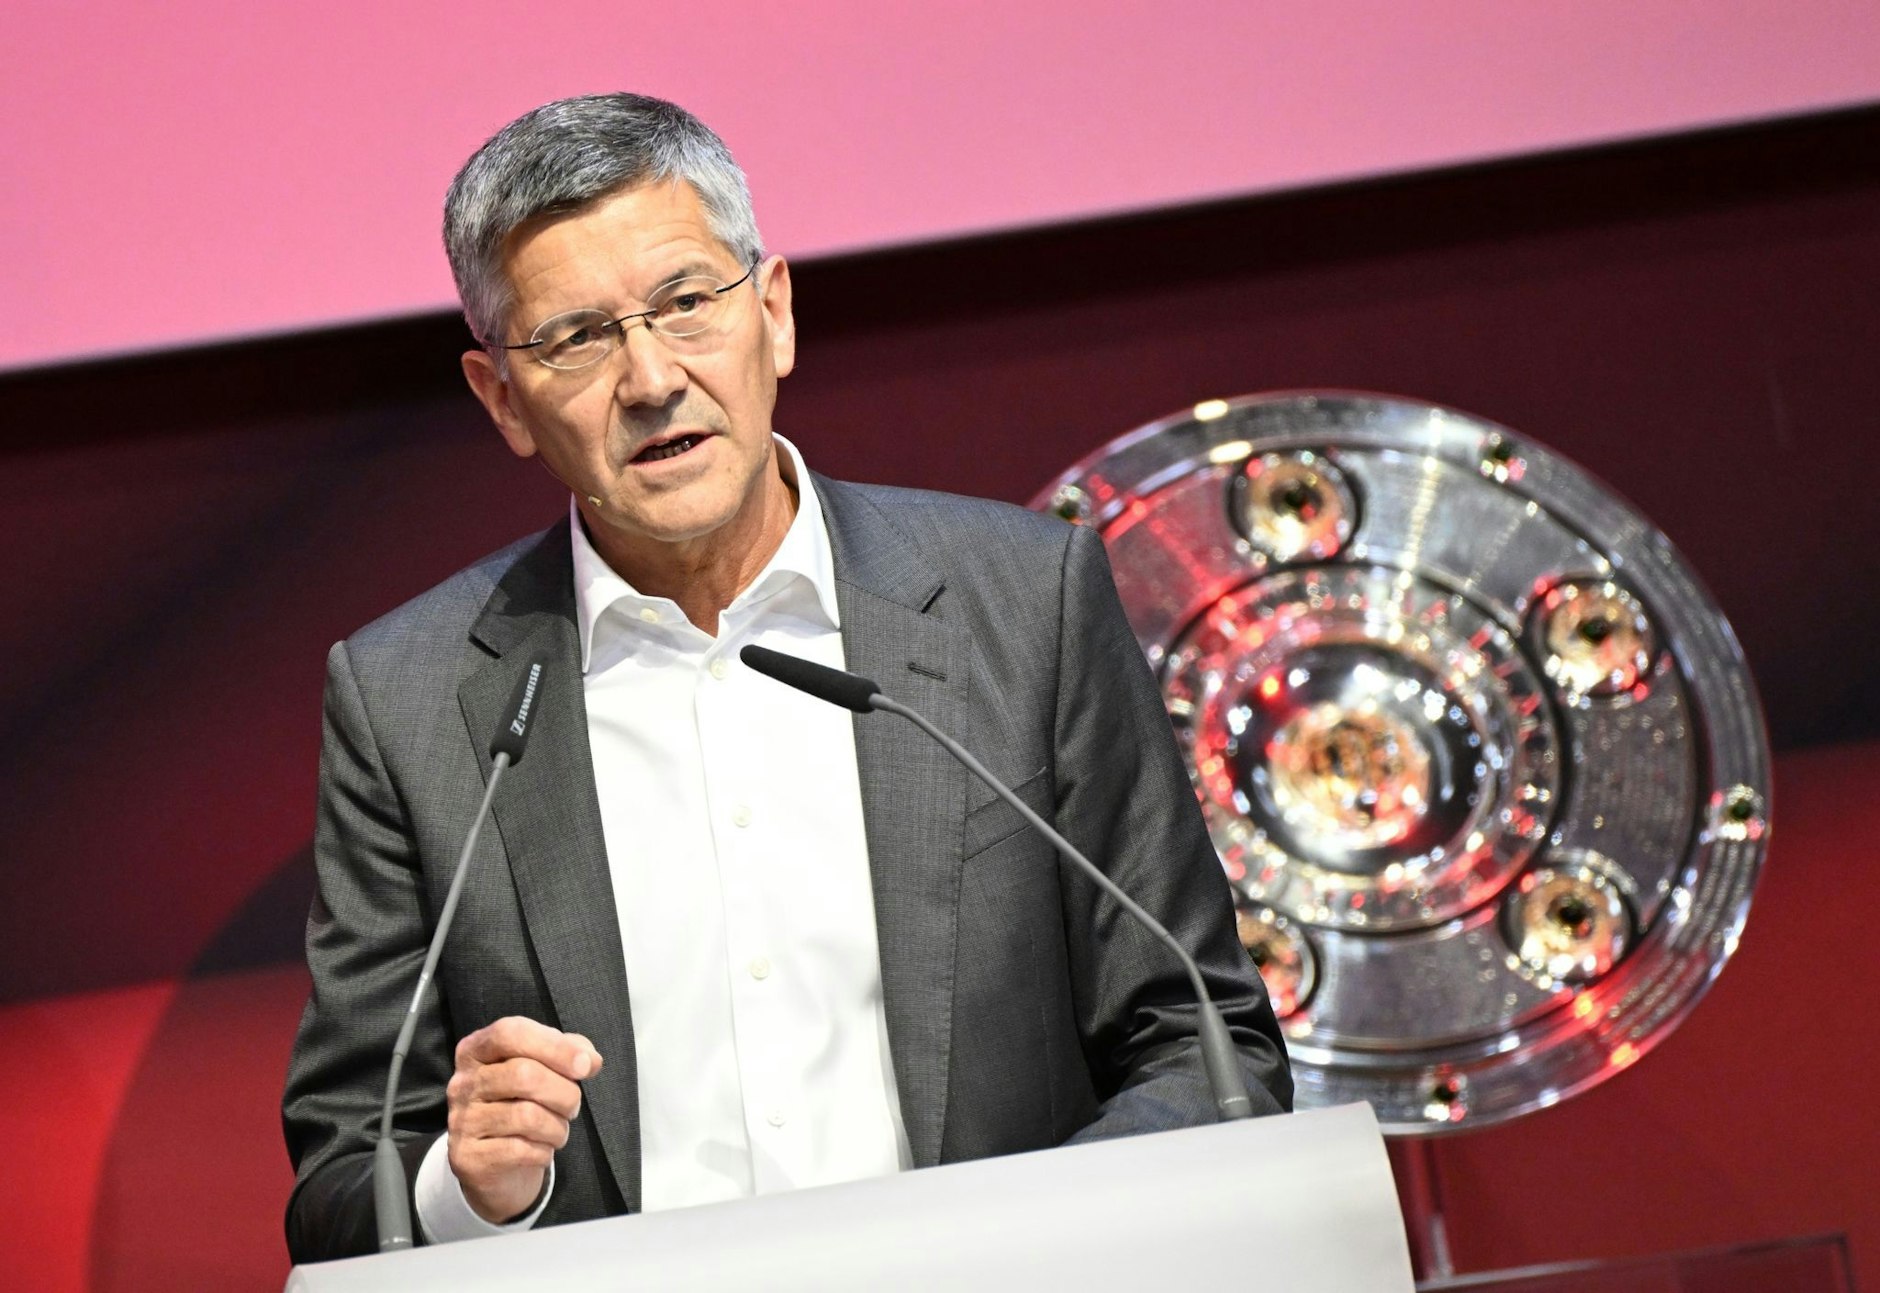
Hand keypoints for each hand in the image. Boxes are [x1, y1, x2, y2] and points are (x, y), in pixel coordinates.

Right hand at [446, 1015, 602, 1223]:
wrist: (498, 1162)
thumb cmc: (523, 1103)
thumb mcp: (542, 1067)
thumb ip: (566, 1051)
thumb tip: (589, 1060)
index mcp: (476, 1049)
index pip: (511, 1033)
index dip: (554, 1046)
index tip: (586, 1066)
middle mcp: (463, 1082)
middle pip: (523, 1074)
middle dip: (564, 1093)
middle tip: (573, 1107)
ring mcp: (461, 1120)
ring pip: (526, 1116)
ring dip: (557, 1127)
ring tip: (558, 1130)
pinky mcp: (468, 1156)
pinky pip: (519, 1150)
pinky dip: (543, 1152)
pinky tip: (541, 1150)